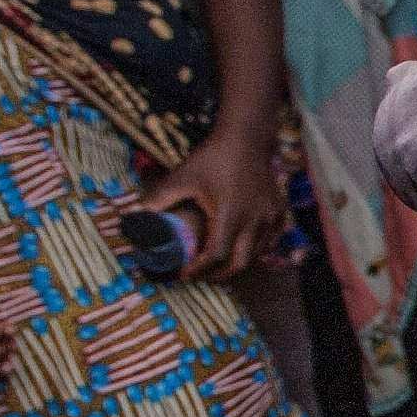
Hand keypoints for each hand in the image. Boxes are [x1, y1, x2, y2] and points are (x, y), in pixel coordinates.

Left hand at [137, 128, 285, 279]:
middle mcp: (254, 221)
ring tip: (218, 264)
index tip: (184, 273)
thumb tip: (136, 214)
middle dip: (219, 275)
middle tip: (202, 276)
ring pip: (256, 254)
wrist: (246, 140)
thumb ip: (159, 197)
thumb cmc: (213, 158)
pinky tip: (242, 247)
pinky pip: (270, 241)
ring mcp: (270, 217)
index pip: (215, 254)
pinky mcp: (279, 212)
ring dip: (237, 263)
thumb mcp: (182, 176)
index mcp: (229, 215)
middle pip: (239, 263)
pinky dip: (256, 250)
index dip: (198, 269)